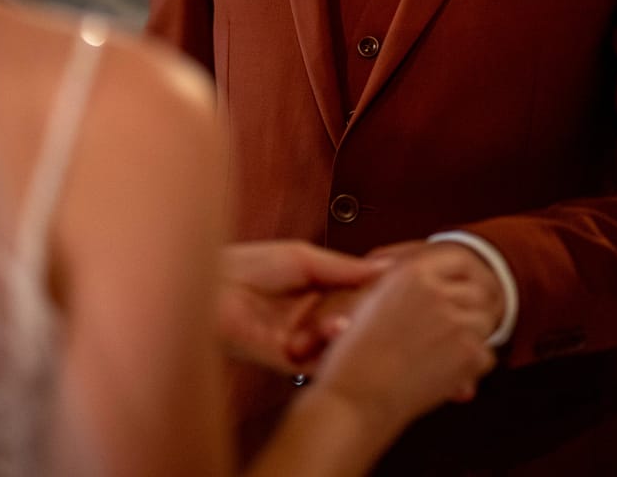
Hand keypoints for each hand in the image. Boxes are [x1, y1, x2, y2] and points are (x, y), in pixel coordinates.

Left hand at [217, 240, 387, 374]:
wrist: (210, 281)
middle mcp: (314, 320)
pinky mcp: (286, 359)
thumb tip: (383, 267)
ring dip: (352, 332)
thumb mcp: (304, 257)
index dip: (379, 295)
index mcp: (319, 292)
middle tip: (396, 308)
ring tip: (367, 317)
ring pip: (338, 344)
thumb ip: (343, 268)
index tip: (406, 288)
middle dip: (371, 316)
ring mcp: (302, 342)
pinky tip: (342, 329)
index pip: (358, 297)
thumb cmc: (248, 264)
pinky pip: (316, 360)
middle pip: (353, 322)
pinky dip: (331, 348)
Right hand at [310, 250, 496, 439]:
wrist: (355, 397)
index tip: (469, 287)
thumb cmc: (355, 355)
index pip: (461, 260)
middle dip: (474, 309)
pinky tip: (446, 370)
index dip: (469, 275)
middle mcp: (437, 292)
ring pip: (486, 323)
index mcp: (412, 272)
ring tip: (445, 351)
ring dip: (473, 337)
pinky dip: (472, 366)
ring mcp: (455, 322)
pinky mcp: (467, 354)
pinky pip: (487, 355)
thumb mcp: (372, 299)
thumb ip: (406, 282)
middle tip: (461, 327)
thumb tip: (435, 279)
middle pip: (481, 292)